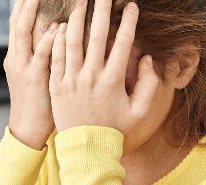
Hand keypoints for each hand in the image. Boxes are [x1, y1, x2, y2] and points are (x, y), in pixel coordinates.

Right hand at [5, 0, 59, 149]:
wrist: (28, 129)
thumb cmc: (38, 103)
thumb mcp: (35, 75)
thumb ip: (42, 55)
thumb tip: (56, 32)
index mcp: (16, 56)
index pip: (17, 23)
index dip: (23, 5)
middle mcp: (16, 57)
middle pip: (17, 20)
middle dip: (25, 2)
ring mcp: (23, 67)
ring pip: (23, 31)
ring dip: (33, 11)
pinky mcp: (34, 79)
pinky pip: (41, 55)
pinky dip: (47, 40)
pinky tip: (56, 27)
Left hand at [49, 0, 159, 133]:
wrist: (86, 149)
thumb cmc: (115, 130)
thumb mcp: (139, 111)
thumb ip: (149, 85)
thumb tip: (147, 59)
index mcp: (113, 81)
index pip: (123, 44)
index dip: (128, 23)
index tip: (132, 6)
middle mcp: (91, 77)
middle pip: (97, 36)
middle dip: (102, 10)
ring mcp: (71, 81)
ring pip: (73, 42)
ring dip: (78, 18)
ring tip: (81, 1)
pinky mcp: (57, 86)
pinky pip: (56, 58)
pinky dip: (59, 40)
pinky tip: (63, 24)